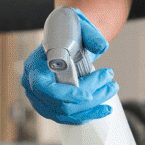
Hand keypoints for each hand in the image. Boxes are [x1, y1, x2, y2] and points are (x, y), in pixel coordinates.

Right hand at [21, 8, 117, 125]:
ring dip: (92, 106)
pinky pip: (69, 117)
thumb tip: (101, 46)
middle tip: (111, 83)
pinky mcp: (51, 107)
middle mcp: (32, 87)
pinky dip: (88, 114)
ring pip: (66, 113)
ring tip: (111, 90)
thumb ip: (90, 34)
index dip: (66, 94)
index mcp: (33, 66)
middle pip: (60, 103)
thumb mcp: (78, 27)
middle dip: (89, 96)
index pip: (44, 88)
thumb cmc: (67, 34)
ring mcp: (40, 100)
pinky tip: (104, 109)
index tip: (88, 95)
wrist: (63, 40)